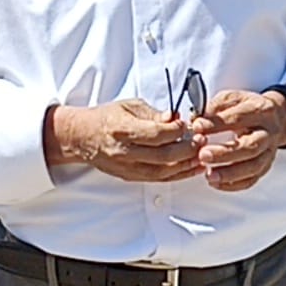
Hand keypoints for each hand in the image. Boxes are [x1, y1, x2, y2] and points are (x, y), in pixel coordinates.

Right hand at [50, 99, 200, 182]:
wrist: (84, 137)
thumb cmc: (107, 118)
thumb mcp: (129, 106)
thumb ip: (154, 114)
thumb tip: (175, 118)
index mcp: (123, 130)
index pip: (155, 134)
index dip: (176, 130)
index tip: (188, 124)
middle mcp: (124, 152)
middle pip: (162, 156)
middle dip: (186, 149)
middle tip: (201, 140)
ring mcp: (127, 167)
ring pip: (162, 172)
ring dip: (185, 165)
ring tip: (202, 156)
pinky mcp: (131, 177)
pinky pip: (158, 179)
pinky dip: (177, 175)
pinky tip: (191, 168)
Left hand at [187, 90, 285, 191]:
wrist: (277, 117)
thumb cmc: (250, 108)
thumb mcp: (234, 98)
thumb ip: (216, 108)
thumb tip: (199, 123)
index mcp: (259, 111)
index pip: (238, 118)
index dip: (216, 124)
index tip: (198, 127)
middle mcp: (267, 133)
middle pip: (250, 146)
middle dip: (225, 153)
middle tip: (203, 155)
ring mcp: (268, 152)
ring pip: (253, 167)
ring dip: (230, 174)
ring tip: (209, 175)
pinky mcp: (265, 166)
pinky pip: (251, 179)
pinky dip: (233, 184)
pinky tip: (217, 182)